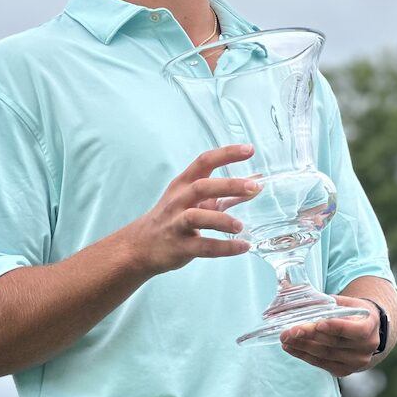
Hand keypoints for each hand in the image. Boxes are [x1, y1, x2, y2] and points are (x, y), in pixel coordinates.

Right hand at [123, 144, 259, 275]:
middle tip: (253, 186)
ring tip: (240, 226)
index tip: (249, 149)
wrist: (140, 246)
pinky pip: (202, 246)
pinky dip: (224, 247)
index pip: (204, 161)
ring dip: (221, 220)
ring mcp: (176, 223)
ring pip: (197, 217)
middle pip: (201, 187)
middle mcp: (178, 200)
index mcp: (184, 184)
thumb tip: (257, 182)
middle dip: (228, 185)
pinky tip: (243, 247)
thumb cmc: (174, 217)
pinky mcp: (178, 247)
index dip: (227, 154)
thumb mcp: (196, 200)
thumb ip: (227, 193)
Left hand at [279, 295, 379, 376]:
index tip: (318, 323)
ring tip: (285, 338)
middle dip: (310, 335)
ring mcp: (355, 362)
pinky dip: (303, 355)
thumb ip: (332, 302)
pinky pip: (320, 364)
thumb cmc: (355, 314)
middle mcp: (365, 348)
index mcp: (370, 326)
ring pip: (324, 355)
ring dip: (302, 346)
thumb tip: (304, 296)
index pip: (356, 330)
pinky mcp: (343, 371)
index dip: (337, 327)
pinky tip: (291, 347)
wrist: (366, 334)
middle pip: (334, 343)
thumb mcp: (350, 303)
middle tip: (290, 330)